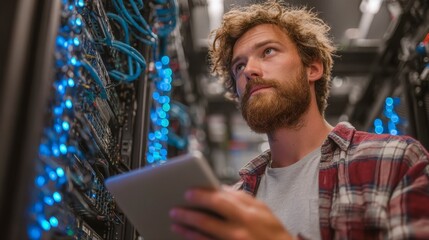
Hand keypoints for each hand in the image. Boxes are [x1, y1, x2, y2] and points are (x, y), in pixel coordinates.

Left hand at [169, 185, 292, 239]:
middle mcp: (240, 230)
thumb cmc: (273, 231)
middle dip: (187, 214)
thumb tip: (219, 189)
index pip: (220, 200)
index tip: (188, 192)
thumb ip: (241, 198)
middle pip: (206, 220)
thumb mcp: (262, 210)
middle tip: (174, 209)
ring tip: (176, 223)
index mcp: (248, 214)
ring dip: (186, 230)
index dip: (201, 196)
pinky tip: (187, 237)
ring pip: (203, 238)